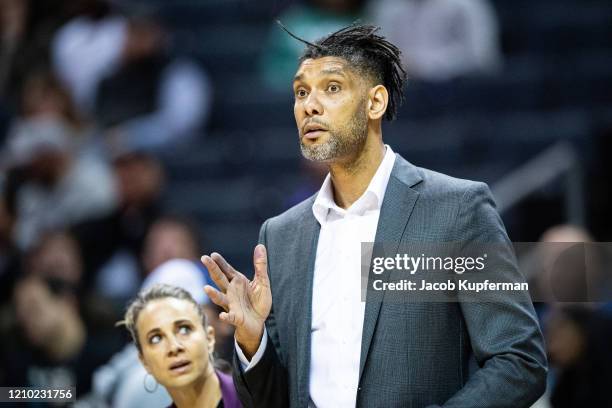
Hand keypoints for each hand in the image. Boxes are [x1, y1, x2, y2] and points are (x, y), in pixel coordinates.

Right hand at [202, 244, 271, 358]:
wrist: (259, 322)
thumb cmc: (258, 301)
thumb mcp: (263, 281)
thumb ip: (260, 265)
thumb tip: (260, 245)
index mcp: (237, 282)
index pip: (227, 270)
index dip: (220, 262)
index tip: (213, 255)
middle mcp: (231, 292)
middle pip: (219, 279)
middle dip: (212, 269)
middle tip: (203, 258)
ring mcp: (231, 304)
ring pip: (220, 298)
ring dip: (213, 294)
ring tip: (206, 288)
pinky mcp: (236, 317)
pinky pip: (230, 317)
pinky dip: (226, 317)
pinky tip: (222, 316)